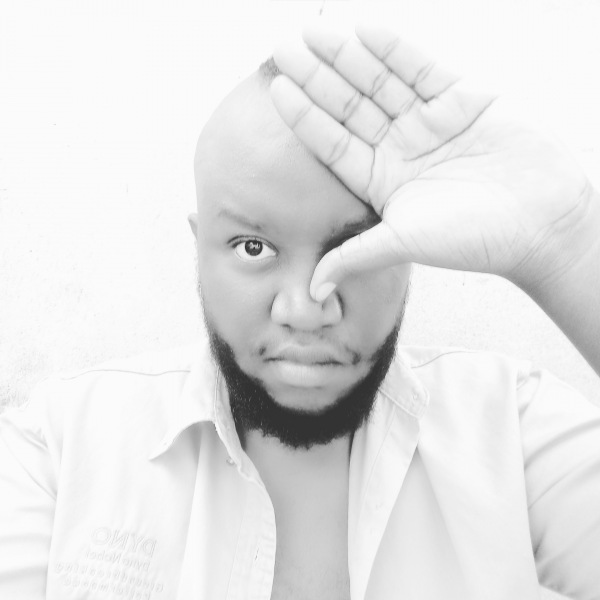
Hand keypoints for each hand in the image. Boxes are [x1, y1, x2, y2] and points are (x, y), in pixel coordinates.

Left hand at [270, 24, 594, 301]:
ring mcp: (428, 122)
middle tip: (284, 47)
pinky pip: (422, 69)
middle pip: (350, 106)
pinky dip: (397, 50)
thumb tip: (313, 293)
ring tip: (314, 32)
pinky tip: (366, 30)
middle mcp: (399, 148)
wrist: (540, 222)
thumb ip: (355, 256)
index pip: (333, 143)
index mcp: (380, 180)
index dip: (305, 116)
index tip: (276, 90)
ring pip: (380, 82)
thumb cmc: (473, 239)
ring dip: (348, 56)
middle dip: (317, 77)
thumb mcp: (404, 244)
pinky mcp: (463, 100)